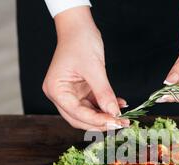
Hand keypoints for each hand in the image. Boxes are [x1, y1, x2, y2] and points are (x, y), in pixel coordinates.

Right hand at [42, 7, 128, 130]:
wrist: (79, 26)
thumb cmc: (80, 41)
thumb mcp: (94, 68)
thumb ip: (103, 93)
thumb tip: (114, 113)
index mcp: (56, 90)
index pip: (76, 113)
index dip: (96, 120)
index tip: (115, 123)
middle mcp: (60, 95)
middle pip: (80, 118)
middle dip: (100, 122)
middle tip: (120, 123)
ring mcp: (70, 93)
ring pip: (88, 114)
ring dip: (105, 116)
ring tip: (122, 117)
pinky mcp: (80, 91)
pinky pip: (94, 104)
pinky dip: (106, 106)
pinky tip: (119, 104)